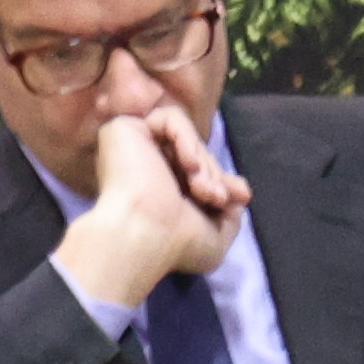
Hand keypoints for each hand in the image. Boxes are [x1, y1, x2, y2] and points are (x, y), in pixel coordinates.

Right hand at [50, 102, 246, 310]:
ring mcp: (131, 147)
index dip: (222, 180)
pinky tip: (188, 165)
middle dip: (214, 174)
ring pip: (186, 137)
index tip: (238, 197)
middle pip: (196, 154)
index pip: (199, 170)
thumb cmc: (176, 245)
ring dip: (203, 161)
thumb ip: (230, 213)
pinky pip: (170, 117)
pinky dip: (187, 138)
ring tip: (202, 188)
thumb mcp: (216, 236)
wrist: (144, 237)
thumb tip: (240, 189)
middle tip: (216, 198)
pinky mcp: (123, 129)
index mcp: (159, 190)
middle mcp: (143, 167)